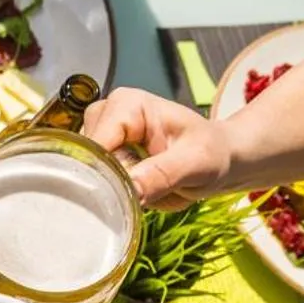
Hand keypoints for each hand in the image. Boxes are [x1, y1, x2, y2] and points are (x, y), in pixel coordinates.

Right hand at [81, 88, 231, 209]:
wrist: (219, 161)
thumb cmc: (211, 152)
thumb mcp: (196, 162)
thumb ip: (163, 174)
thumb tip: (131, 191)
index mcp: (127, 105)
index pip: (95, 143)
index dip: (103, 174)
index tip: (121, 198)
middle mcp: (106, 117)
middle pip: (84, 160)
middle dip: (107, 185)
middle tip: (139, 196)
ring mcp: (102, 140)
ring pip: (87, 175)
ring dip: (111, 191)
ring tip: (143, 191)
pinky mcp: (103, 160)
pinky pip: (94, 184)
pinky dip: (112, 196)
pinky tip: (134, 194)